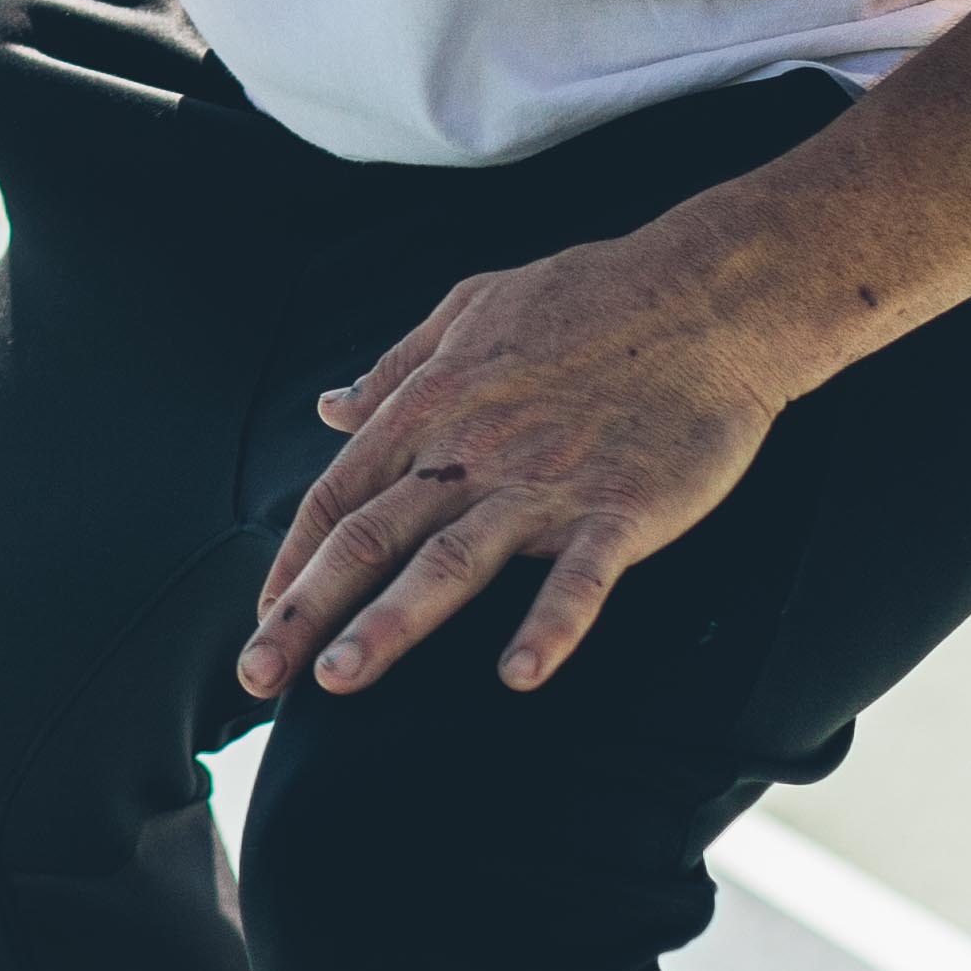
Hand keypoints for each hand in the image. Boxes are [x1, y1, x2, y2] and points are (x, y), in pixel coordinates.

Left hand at [241, 219, 796, 701]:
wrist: (710, 293)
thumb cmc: (591, 296)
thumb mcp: (471, 307)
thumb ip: (397, 365)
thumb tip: (331, 407)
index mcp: (434, 404)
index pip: (340, 495)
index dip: (294, 560)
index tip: (263, 616)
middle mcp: (474, 449)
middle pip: (372, 539)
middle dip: (306, 611)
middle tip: (259, 675)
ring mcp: (548, 482)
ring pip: (451, 562)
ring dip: (391, 623)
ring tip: (340, 677)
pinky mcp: (622, 507)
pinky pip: (578, 577)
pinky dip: (548, 625)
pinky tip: (518, 673)